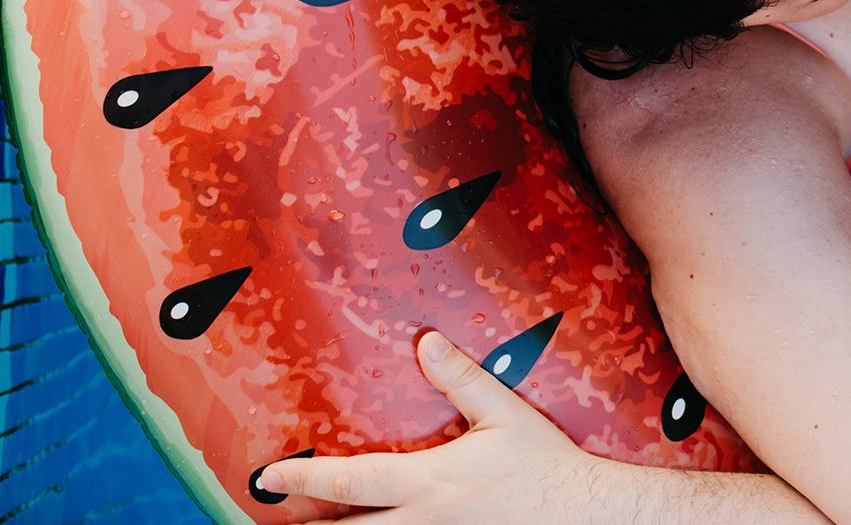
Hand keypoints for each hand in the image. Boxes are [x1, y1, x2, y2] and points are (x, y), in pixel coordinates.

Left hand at [263, 331, 614, 523]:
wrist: (582, 513)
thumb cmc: (543, 464)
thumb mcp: (506, 413)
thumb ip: (463, 378)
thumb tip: (427, 343)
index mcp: (430, 481)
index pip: (351, 481)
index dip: (305, 478)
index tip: (268, 476)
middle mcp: (423, 520)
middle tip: (275, 519)